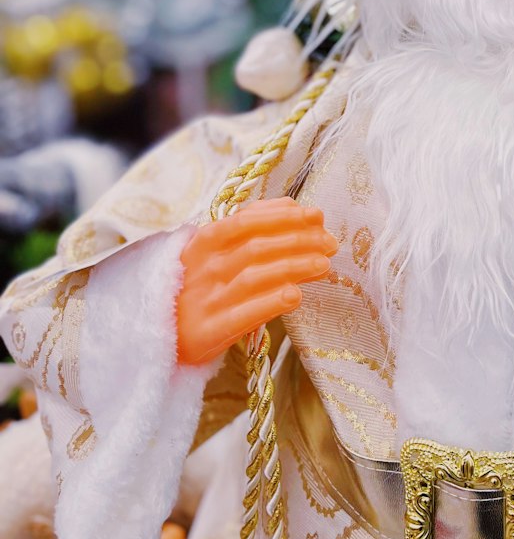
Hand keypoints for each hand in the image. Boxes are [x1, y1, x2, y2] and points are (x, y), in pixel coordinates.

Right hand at [176, 197, 337, 365]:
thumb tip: (293, 206)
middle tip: (330, 243)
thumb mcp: (214, 251)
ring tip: (324, 264)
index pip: (247, 221)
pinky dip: (272, 302)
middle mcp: (204, 267)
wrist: (156, 332)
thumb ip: (249, 227)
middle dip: (299, 241)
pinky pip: (244, 315)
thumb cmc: (198, 285)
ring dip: (294, 267)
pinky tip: (297, 295)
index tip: (317, 216)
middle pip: (257, 247)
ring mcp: (205, 300)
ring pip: (255, 276)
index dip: (285, 216)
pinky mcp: (208, 332)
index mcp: (205, 241)